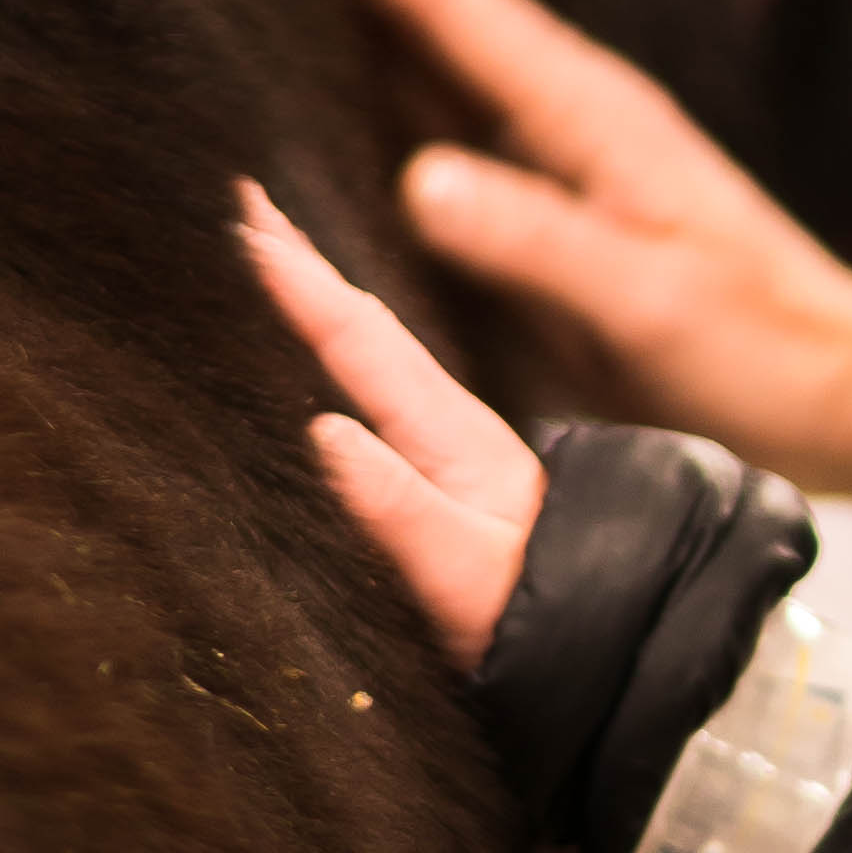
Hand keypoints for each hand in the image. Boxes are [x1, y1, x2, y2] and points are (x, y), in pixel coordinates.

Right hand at [238, 182, 543, 669]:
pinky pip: (379, 395)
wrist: (619, 657)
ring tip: (259, 244)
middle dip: (295, 262)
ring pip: (369, 355)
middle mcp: (448, 432)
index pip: (361, 339)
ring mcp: (450, 456)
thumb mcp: (467, 578)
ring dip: (314, 297)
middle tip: (232, 195)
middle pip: (361, 327)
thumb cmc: (543, 624)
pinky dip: (338, 353)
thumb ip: (400, 512)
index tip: (237, 212)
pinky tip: (316, 348)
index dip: (296, 276)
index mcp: (452, 438)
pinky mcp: (447, 487)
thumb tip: (325, 430)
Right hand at [298, 0, 851, 526]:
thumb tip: (419, 178)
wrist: (840, 400)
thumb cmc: (763, 349)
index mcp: (588, 113)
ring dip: (344, 30)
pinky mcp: (542, 223)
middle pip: (430, 19)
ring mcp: (550, 168)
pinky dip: (372, 117)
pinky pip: (437, 149)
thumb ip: (539, 241)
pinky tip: (310, 111)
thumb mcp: (652, 299)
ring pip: (426, 79)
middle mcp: (561, 121)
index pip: (458, 2)